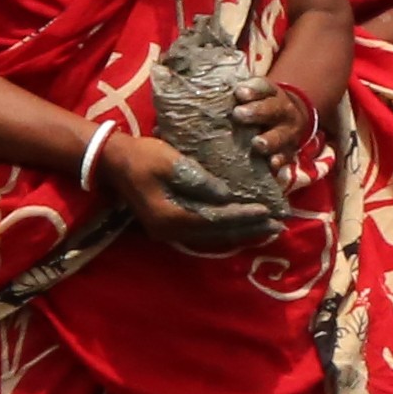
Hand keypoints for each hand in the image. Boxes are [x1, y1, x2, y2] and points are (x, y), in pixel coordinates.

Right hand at [95, 131, 280, 249]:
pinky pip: (204, 232)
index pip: (217, 219)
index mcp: (172, 216)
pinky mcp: (169, 226)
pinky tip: (241, 228)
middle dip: (250, 230)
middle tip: (279, 227)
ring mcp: (168, 231)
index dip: (244, 216)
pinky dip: (225, 231)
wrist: (113, 161)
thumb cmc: (143, 157)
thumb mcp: (171, 162)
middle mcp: (171, 231)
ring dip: (241, 233)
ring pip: (213, 236)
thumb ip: (199, 181)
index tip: (268, 211)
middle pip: (218, 234)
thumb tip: (226, 195)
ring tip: (267, 230)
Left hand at [229, 75, 309, 165]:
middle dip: (257, 112)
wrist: (290, 119)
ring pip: (280, 136)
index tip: (239, 93)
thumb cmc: (259, 105)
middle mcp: (283, 111)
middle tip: (239, 114)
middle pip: (272, 110)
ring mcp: (287, 133)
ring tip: (257, 144)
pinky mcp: (288, 152)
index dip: (252, 91)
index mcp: (272, 94)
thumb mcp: (253, 93)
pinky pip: (286, 157)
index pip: (264, 88)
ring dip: (269, 141)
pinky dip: (280, 161)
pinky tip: (273, 165)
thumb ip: (238, 92)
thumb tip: (214, 89)